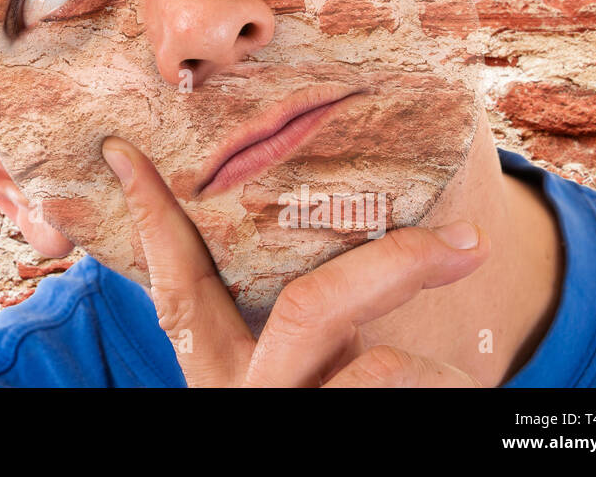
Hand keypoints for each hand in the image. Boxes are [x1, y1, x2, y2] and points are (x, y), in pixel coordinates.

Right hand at [101, 135, 489, 386]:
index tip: (124, 151)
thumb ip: (296, 322)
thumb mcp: (279, 373)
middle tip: (471, 240)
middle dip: (397, 264)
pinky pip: (416, 404)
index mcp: (216, 370)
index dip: (153, 216)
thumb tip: (347, 234)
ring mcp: (295, 419)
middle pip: (310, 309)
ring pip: (382, 371)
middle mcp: (248, 394)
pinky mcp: (343, 445)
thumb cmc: (307, 405)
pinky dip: (455, 398)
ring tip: (470, 384)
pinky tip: (454, 402)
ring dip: (443, 371)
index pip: (177, 283)